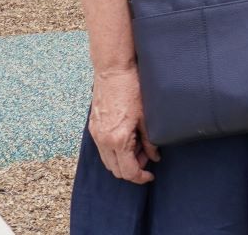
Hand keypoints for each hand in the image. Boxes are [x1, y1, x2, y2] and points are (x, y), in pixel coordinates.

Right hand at [88, 66, 157, 183]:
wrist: (112, 71)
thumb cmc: (132, 89)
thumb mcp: (146, 117)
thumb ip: (150, 141)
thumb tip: (154, 157)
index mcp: (117, 139)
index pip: (127, 171)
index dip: (140, 177)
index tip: (150, 175)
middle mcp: (103, 140)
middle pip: (115, 170)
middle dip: (132, 169)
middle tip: (147, 157)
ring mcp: (95, 135)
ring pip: (108, 161)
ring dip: (123, 161)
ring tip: (138, 146)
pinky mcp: (93, 128)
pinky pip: (102, 149)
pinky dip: (114, 151)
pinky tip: (128, 139)